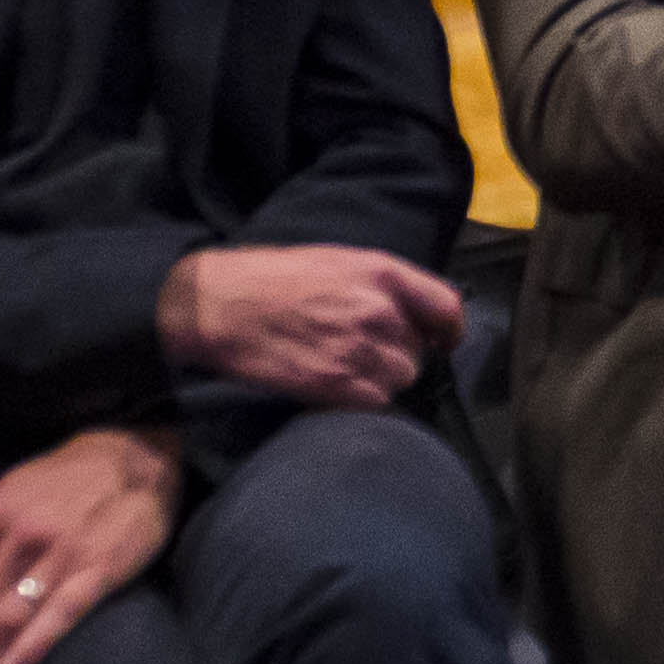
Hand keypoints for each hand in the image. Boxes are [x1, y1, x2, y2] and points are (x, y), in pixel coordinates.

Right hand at [156, 244, 464, 407]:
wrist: (214, 305)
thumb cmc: (270, 278)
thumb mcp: (336, 261)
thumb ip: (381, 285)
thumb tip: (413, 312)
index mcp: (382, 273)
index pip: (447, 307)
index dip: (448, 330)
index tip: (442, 342)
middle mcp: (378, 310)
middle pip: (419, 351)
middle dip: (398, 355)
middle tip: (362, 352)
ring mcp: (357, 349)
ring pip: (400, 379)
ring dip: (381, 380)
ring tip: (345, 368)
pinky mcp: (334, 384)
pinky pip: (375, 403)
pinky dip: (360, 400)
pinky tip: (333, 385)